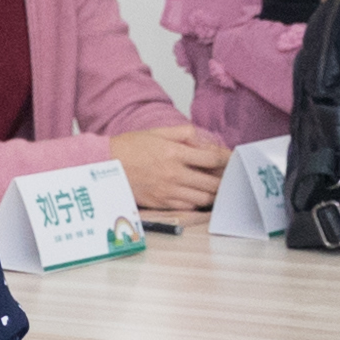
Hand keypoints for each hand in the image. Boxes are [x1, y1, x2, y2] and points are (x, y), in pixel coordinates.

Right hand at [112, 123, 230, 209]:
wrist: (105, 167)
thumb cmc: (130, 148)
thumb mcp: (157, 132)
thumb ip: (183, 134)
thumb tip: (203, 140)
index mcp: (174, 153)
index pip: (211, 158)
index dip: (227, 160)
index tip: (233, 160)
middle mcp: (174, 173)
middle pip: (212, 182)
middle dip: (224, 179)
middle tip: (229, 177)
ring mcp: (168, 191)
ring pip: (203, 198)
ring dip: (213, 193)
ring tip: (216, 187)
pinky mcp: (162, 203)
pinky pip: (189, 206)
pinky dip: (197, 202)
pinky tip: (198, 195)